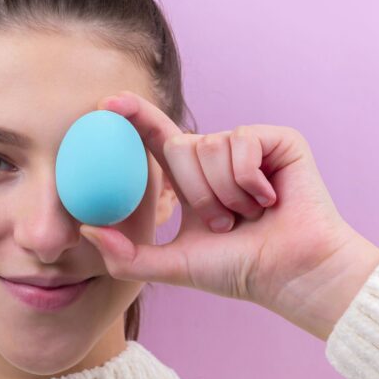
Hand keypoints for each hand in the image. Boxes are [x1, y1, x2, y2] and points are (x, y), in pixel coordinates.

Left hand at [78, 90, 378, 340]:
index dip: (134, 117)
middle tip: (227, 223)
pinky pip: (242, 142)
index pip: (156, 140)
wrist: (292, 274)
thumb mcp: (174, 265)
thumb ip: (127, 255)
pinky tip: (271, 198)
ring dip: (227, 192)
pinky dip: (250, 178)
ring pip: (210, 145)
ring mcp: (249, 147)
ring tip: (251, 214)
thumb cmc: (240, 271)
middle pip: (179, 146)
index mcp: (192, 180)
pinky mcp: (278, 141)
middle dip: (199, 194)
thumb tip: (86, 230)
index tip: (106, 103)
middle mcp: (218, 158)